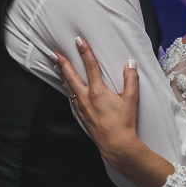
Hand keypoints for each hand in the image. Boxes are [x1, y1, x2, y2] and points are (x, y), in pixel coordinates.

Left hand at [54, 37, 140, 161]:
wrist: (116, 145)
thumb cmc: (124, 123)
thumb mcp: (131, 99)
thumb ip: (131, 79)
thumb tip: (130, 64)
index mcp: (98, 92)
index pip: (90, 66)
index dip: (84, 52)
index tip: (78, 41)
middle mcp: (86, 98)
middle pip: (71, 76)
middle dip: (62, 63)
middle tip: (54, 54)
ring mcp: (82, 108)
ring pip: (68, 87)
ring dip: (62, 75)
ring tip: (57, 66)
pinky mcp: (81, 116)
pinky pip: (71, 98)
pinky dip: (67, 89)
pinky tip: (66, 87)